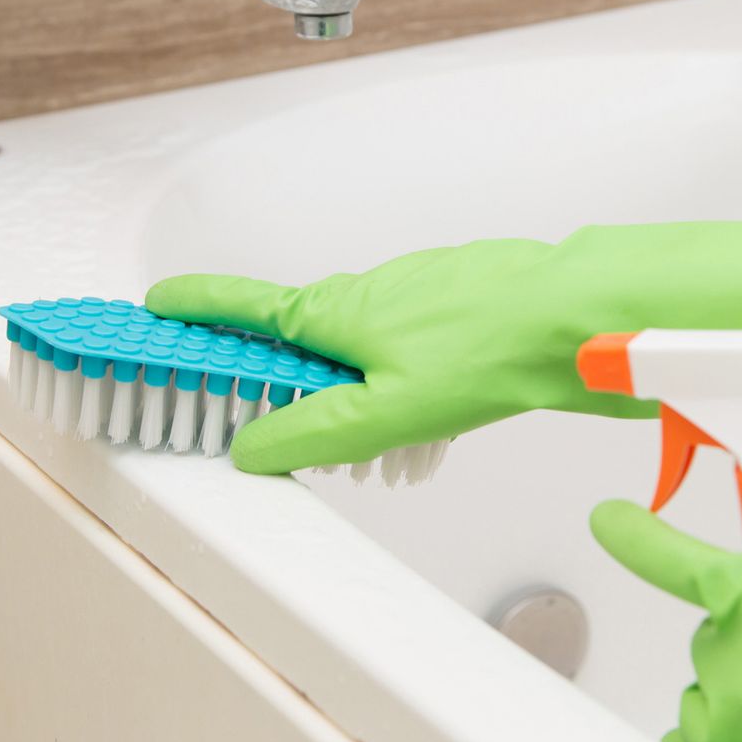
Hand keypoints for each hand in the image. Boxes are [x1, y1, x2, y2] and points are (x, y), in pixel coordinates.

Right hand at [146, 222, 741, 471]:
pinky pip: (413, 342)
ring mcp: (422, 294)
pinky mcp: (465, 305)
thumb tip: (251, 449)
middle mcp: (373, 292)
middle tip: (271, 417)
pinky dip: (406, 379)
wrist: (587, 316)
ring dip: (354, 385)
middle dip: (284, 374)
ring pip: (365, 342)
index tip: (154, 303)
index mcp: (337, 313)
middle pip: (304, 332)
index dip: (196, 309)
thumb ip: (314, 434)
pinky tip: (438, 418)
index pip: (244, 307)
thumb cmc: (493, 348)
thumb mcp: (387, 411)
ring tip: (376, 443)